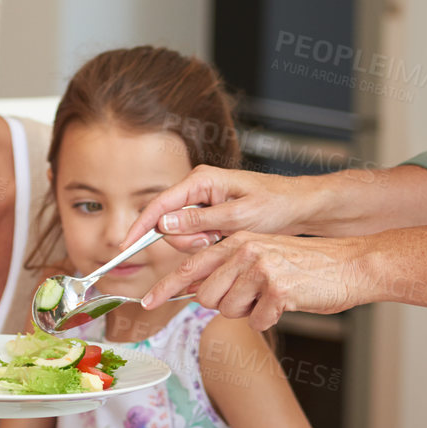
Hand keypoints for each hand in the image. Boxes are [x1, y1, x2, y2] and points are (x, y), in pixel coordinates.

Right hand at [120, 166, 319, 251]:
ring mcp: (202, 202)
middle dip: (185, 239)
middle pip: (168, 222)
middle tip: (214, 240)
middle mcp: (197, 189)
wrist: (300, 207)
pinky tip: (224, 240)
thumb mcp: (238, 217)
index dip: (140, 226)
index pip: (159, 204)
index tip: (126, 246)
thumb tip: (163, 224)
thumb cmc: (276, 206)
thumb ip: (200, 221)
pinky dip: (206, 243)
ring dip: (198, 243)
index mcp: (201, 181)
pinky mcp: (209, 214)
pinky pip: (194, 234)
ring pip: (181, 232)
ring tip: (224, 239)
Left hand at [141, 229, 371, 328]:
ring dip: (248, 311)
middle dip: (223, 304)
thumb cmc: (305, 266)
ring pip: (229, 311)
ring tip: (271, 295)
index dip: (165, 288)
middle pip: (206, 296)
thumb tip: (195, 291)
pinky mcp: (278, 289)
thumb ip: (228, 268)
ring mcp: (260, 268)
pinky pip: (257, 321)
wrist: (350, 266)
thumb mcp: (262, 255)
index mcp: (236, 240)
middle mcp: (244, 250)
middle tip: (251, 296)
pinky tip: (286, 303)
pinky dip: (269, 319)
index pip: (189, 266)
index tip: (146, 303)